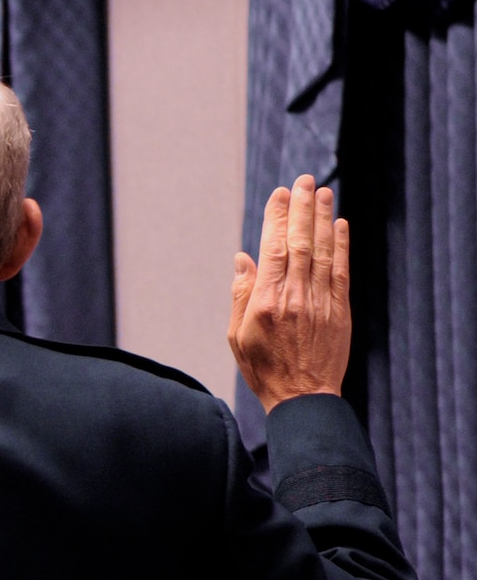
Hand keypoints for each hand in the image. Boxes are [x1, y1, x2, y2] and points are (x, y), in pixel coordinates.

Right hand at [229, 174, 351, 410]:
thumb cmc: (263, 369)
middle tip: (304, 181)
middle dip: (302, 209)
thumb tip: (243, 258)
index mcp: (265, 303)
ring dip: (323, 219)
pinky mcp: (339, 310)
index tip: (279, 195)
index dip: (276, 219)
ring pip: (323, 251)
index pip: (273, 250)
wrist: (303, 398)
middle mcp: (295, 298)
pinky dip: (341, 246)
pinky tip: (340, 225)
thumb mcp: (237, 336)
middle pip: (300, 243)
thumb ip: (241, 294)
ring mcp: (320, 303)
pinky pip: (341, 271)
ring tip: (323, 192)